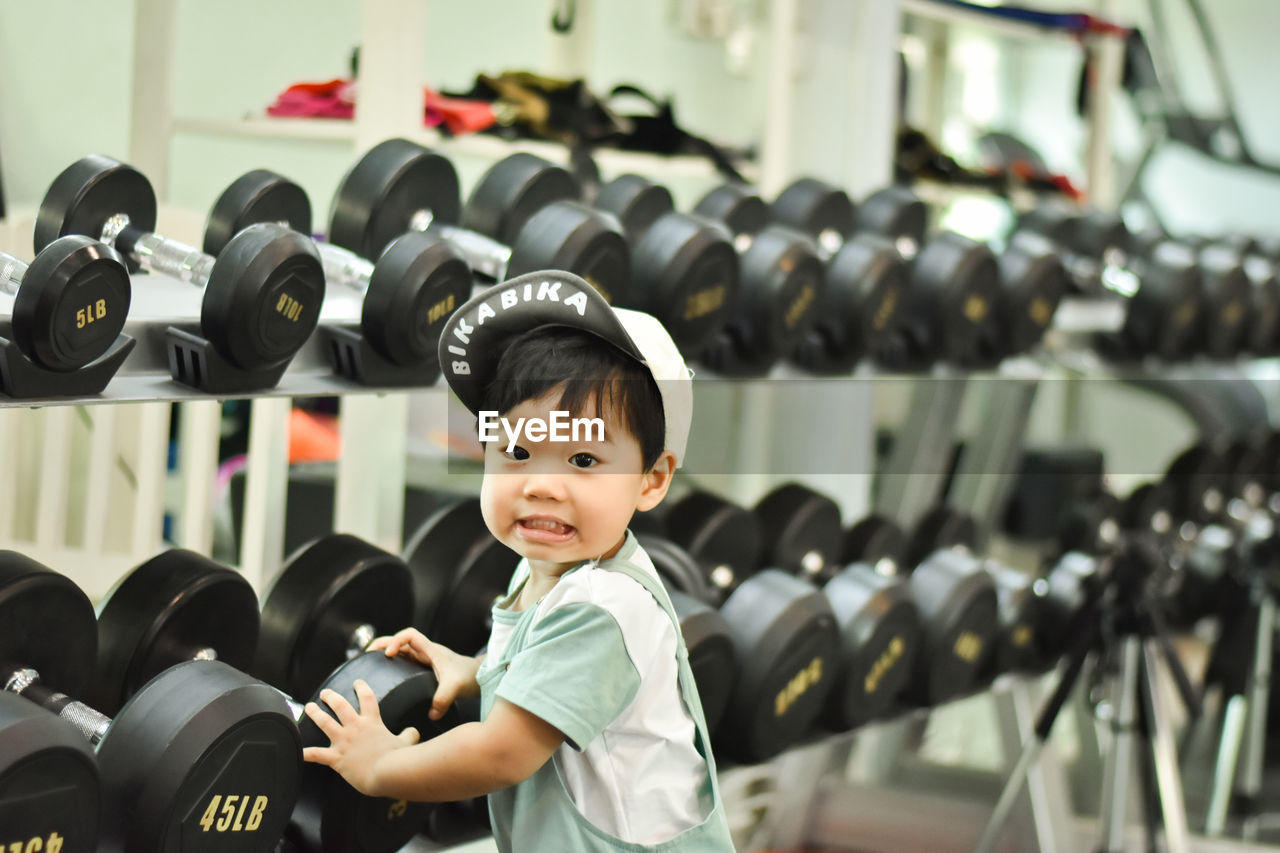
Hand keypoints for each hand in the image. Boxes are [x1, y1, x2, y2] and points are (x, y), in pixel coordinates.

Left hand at [302, 679, 419, 795]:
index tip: (356, 682)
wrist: (387, 772)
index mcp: (372, 722)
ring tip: (309, 707)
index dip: (361, 687)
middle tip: (325, 693)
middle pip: (340, 705)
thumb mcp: (407, 742)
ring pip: (325, 722)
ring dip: (315, 714)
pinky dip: (306, 753)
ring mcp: (344, 742)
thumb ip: (409, 735)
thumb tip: (413, 731)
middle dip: (331, 697)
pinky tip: (298, 751)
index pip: (366, 697)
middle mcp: (355, 728)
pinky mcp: (336, 758)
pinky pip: (317, 754)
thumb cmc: (398, 758)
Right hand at [369, 628, 481, 719]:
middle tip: (367, 655)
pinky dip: (395, 663)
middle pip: (401, 640)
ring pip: (403, 650)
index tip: (389, 655)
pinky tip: (388, 676)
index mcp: (432, 650)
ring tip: (371, 663)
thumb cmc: (470, 677)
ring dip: (388, 652)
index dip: (396, 641)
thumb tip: (431, 714)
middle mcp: (428, 652)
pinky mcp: (428, 668)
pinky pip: (407, 661)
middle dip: (384, 644)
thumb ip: (443, 699)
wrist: (483, 677)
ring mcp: (427, 659)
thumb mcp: (456, 687)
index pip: (410, 635)